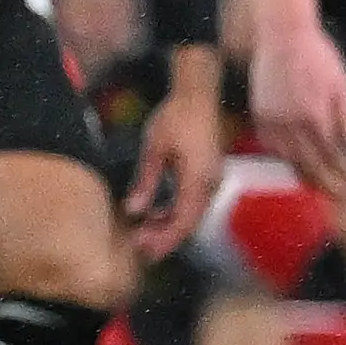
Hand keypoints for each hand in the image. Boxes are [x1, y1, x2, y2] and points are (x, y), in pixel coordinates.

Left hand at [126, 61, 228, 261]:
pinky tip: (155, 215)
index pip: (183, 222)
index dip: (164, 240)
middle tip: (138, 247)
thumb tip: (133, 211)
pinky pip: (193, 202)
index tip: (143, 250)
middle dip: (164, 238)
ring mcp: (212, 181)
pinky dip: (175, 212)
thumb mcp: (154, 148)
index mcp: (198, 180)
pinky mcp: (208, 176)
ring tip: (143, 233)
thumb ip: (145, 181)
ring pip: (191, 214)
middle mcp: (210, 185)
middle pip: (189, 223)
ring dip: (169, 226)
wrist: (198, 94)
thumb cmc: (176, 116)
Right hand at [252, 14, 345, 196]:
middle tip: (336, 194)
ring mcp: (273, 119)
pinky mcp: (260, 112)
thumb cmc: (317, 55)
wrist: (283, 35)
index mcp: (317, 116)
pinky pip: (269, 143)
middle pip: (309, 163)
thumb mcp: (342, 84)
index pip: (332, 155)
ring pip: (287, 157)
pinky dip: (280, 155)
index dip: (342, 171)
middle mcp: (293, 123)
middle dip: (325, 182)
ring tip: (313, 183)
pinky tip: (289, 159)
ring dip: (302, 173)